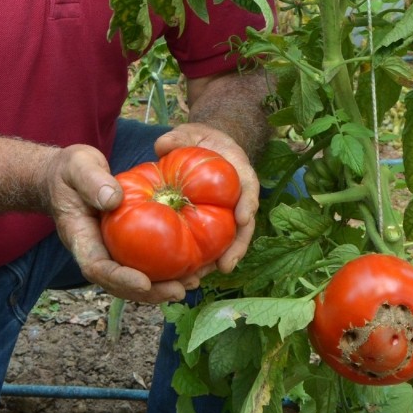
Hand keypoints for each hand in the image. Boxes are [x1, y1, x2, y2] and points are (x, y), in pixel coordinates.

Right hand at [44, 143, 191, 303]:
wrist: (65, 177)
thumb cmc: (70, 172)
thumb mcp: (78, 167)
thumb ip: (92, 181)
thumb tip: (114, 199)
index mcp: (80, 238)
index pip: (97, 268)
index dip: (120, 279)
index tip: (144, 282)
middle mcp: (96, 252)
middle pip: (120, 284)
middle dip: (149, 293)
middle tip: (179, 290)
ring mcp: (111, 251)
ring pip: (135, 279)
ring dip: (163, 287)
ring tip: (193, 283)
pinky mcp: (125, 246)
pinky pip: (145, 263)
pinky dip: (167, 269)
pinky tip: (193, 265)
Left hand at [153, 122, 258, 274]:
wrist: (206, 149)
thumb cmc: (200, 140)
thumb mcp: (191, 132)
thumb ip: (179, 137)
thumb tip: (163, 146)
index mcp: (239, 171)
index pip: (249, 187)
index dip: (247, 202)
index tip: (242, 218)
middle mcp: (238, 198)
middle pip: (244, 225)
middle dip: (237, 247)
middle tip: (224, 266)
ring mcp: (227, 214)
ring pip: (228, 242)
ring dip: (217, 263)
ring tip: (200, 280)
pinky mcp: (213, 226)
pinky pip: (210, 246)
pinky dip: (201, 262)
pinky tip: (186, 277)